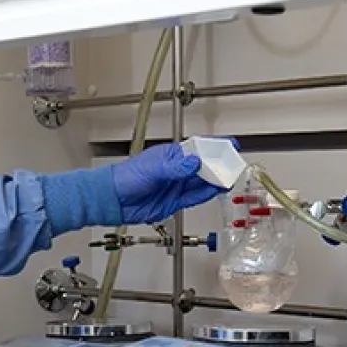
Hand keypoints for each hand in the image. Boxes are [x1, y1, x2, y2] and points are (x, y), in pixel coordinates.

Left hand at [110, 142, 229, 224]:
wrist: (113, 200)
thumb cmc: (125, 177)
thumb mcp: (152, 169)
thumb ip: (175, 168)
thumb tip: (194, 162)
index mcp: (171, 156)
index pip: (198, 148)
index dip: (214, 146)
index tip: (230, 144)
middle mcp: (176, 170)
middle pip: (204, 166)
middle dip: (219, 165)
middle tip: (233, 165)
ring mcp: (176, 186)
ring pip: (202, 182)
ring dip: (215, 180)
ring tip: (229, 178)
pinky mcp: (174, 201)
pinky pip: (195, 197)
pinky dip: (206, 193)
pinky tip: (216, 189)